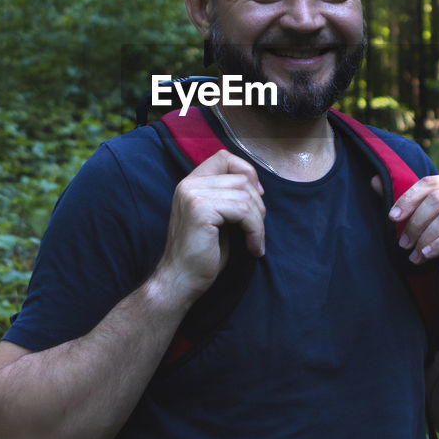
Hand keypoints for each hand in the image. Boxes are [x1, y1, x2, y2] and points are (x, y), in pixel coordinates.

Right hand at [158, 150, 265, 300]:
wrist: (180, 281)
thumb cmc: (202, 255)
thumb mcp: (218, 219)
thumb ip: (229, 198)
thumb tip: (257, 186)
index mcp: (191, 184)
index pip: (224, 158)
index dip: (246, 172)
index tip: (256, 198)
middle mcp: (189, 184)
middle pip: (241, 178)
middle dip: (258, 205)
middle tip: (256, 231)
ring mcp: (193, 195)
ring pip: (245, 196)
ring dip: (258, 222)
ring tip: (255, 242)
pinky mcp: (200, 210)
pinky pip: (243, 211)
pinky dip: (255, 231)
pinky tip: (253, 248)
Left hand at [385, 175, 438, 287]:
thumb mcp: (426, 223)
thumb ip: (405, 203)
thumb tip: (373, 181)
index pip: (429, 183)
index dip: (408, 199)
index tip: (391, 218)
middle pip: (438, 200)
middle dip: (415, 223)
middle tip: (402, 244)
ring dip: (426, 237)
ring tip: (413, 255)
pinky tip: (428, 255)